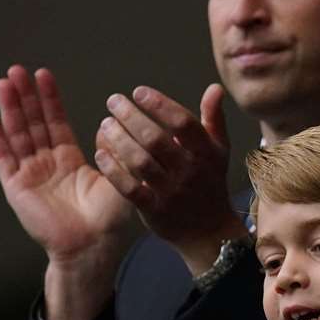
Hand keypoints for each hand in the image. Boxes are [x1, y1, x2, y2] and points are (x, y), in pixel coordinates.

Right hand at [0, 66, 130, 261]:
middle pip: (32, 123)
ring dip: (10, 109)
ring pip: (17, 134)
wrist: (92, 246)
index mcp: (69, 160)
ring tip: (4, 83)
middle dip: (25, 96)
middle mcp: (46, 164)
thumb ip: (117, 150)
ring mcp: (29, 174)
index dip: (49, 99)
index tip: (44, 74)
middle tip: (17, 70)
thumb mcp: (120, 176)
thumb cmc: (109, 218)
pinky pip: (4, 158)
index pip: (56, 122)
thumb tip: (113, 124)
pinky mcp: (16, 188)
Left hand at [94, 83, 246, 274]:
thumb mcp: (219, 150)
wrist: (208, 231)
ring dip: (119, 140)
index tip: (139, 91)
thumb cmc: (210, 182)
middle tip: (114, 101)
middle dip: (132, 117)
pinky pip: (130, 188)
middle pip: (157, 139)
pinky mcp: (155, 210)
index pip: (183, 123)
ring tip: (105, 123)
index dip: (160, 105)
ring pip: (140, 162)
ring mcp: (172, 192)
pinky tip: (100, 153)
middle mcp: (190, 171)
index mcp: (206, 152)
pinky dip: (113, 170)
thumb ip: (214, 118)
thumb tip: (214, 88)